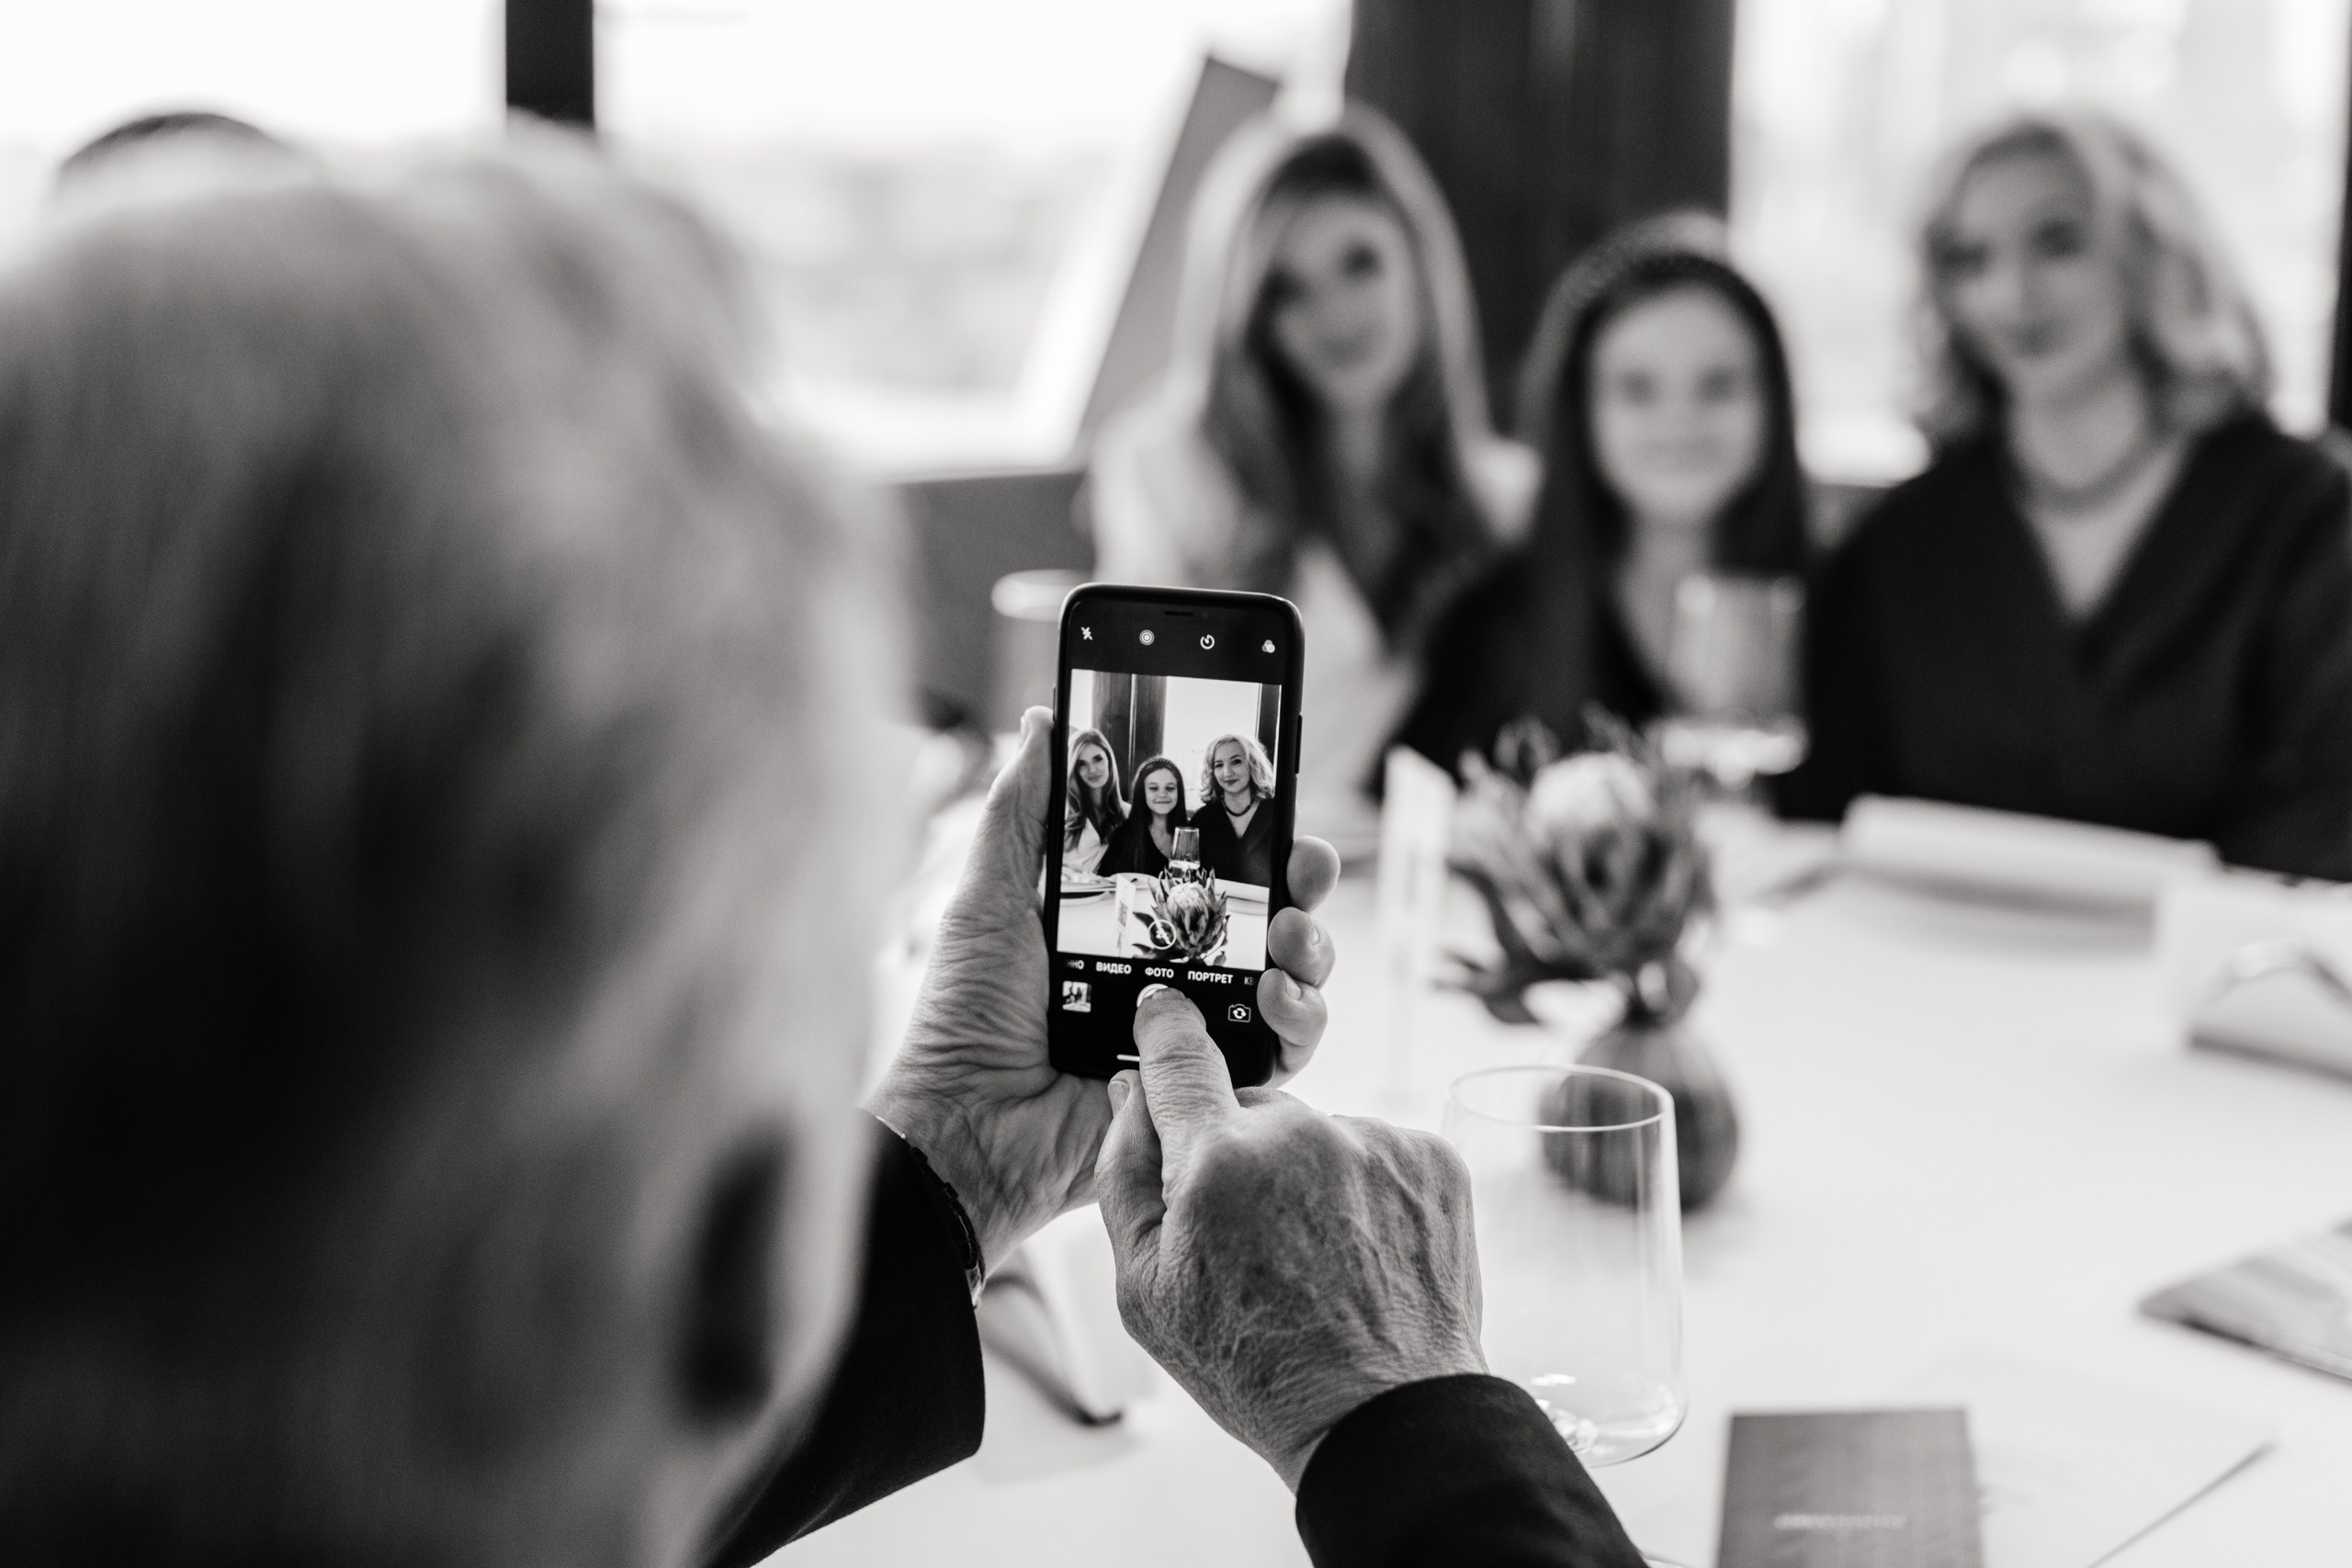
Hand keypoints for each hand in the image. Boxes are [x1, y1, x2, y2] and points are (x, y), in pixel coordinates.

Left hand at [868, 707, 1340, 1269]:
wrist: (963, 1124)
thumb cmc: (964, 1013)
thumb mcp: (991, 895)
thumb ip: (1023, 807)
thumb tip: (1045, 716)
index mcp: (1128, 920)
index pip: (1213, 865)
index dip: (1256, 831)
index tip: (1278, 795)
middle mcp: (1174, 972)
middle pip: (1270, 916)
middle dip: (1303, 883)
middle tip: (1305, 865)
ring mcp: (1197, 1032)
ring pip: (1292, 981)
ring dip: (1309, 948)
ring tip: (1286, 939)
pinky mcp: (1210, 1090)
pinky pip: (1283, 1057)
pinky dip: (1297, 1024)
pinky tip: (1275, 999)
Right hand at [1096, 988, 1486, 1490]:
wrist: (1383, 1417)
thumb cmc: (1255, 1365)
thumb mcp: (1145, 1289)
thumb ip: (1125, 1176)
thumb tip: (1129, 1094)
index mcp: (1220, 1160)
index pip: (1179, 1056)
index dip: (1167, 1033)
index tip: (1164, 1011)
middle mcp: (1303, 1133)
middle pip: (1250, 1106)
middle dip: (1238, 1149)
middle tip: (1250, 1234)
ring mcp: (1376, 1143)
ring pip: (1317, 1131)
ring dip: (1307, 1172)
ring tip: (1315, 1256)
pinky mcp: (1433, 1160)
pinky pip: (1376, 1150)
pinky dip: (1364, 1187)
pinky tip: (1359, 1250)